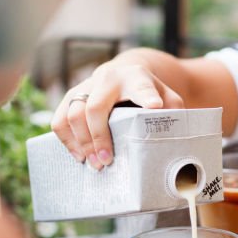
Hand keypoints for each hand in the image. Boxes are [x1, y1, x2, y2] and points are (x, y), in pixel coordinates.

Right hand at [50, 61, 183, 169]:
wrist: (126, 73)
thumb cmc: (150, 92)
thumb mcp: (167, 97)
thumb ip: (174, 113)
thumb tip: (177, 139)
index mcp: (136, 78)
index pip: (142, 87)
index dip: (146, 97)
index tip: (154, 106)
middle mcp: (107, 79)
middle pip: (96, 106)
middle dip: (99, 136)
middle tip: (106, 161)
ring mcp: (86, 86)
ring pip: (73, 113)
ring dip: (81, 142)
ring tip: (93, 164)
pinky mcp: (71, 97)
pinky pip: (60, 118)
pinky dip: (66, 140)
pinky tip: (79, 156)